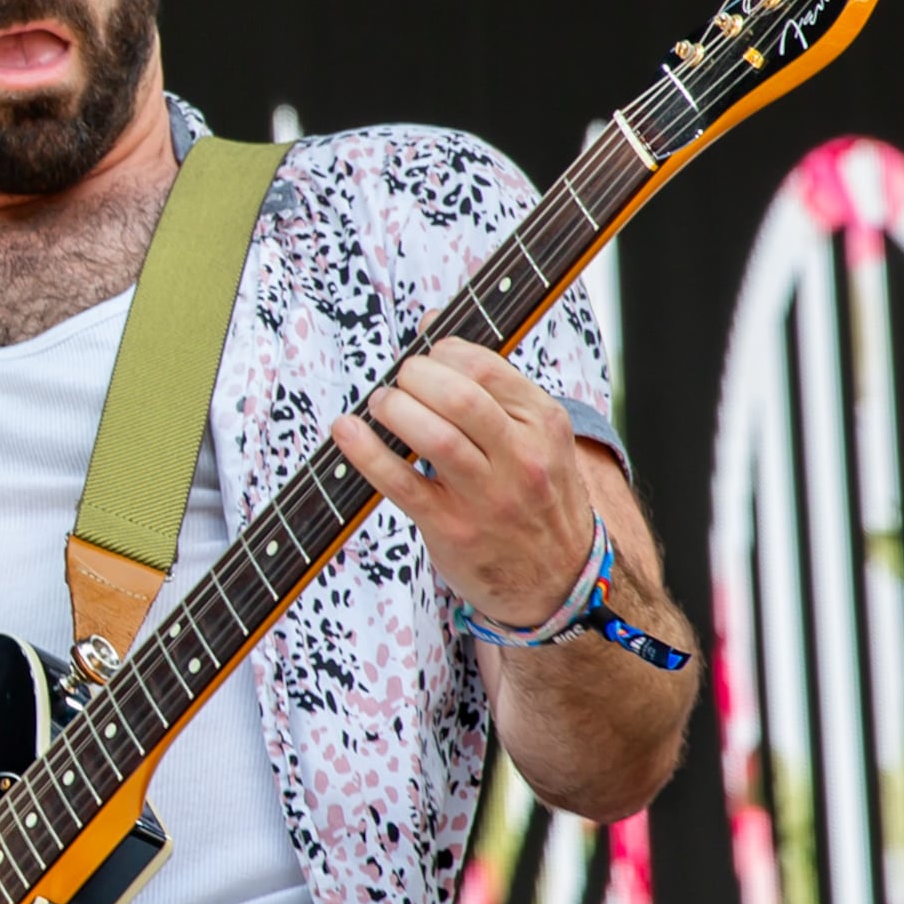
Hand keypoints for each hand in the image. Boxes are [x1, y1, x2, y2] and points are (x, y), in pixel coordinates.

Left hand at [330, 339, 594, 625]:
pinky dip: (364, 451)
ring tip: (380, 404)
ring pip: (433, 436)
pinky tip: (346, 431)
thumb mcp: (535, 435)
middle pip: (459, 397)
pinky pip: (400, 482)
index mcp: (544, 423)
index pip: (487, 367)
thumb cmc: (534, 494)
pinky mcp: (452, 528)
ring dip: (392, 409)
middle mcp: (522, 458)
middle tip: (399, 380)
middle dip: (415, 377)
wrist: (558, 580)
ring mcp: (488, 496)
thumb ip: (491, 384)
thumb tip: (430, 323)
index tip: (425, 355)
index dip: (443, 352)